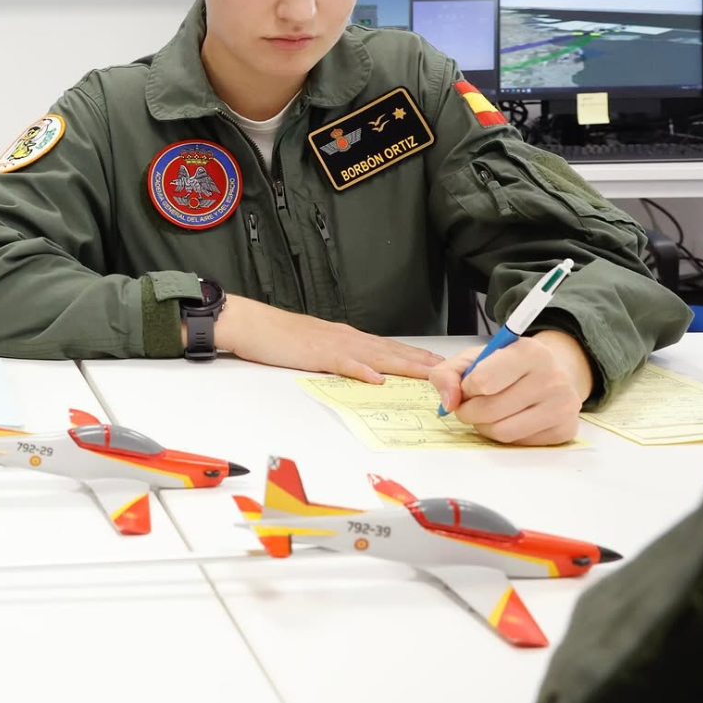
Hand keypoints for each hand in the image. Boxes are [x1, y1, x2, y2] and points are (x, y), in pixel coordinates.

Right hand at [213, 294, 443, 382]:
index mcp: (348, 338)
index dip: (416, 357)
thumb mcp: (317, 348)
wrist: (252, 323)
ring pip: (376, 355)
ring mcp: (333, 344)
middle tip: (450, 371)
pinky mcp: (315, 353)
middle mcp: (347, 338)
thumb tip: (363, 372)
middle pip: (392, 351)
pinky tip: (376, 378)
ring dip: (404, 365)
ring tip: (428, 373)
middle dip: (421, 362)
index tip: (440, 365)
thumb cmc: (280, 337)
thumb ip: (341, 358)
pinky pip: (342, 363)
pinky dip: (361, 370)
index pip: (389, 348)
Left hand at [428, 331, 592, 445]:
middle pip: (490, 410)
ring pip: (503, 432)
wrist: (552, 373)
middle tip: (468, 406)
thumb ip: (449, 372)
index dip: (466, 388)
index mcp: (528, 351)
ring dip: (483, 426)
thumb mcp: (476, 357)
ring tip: (485, 413)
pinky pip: (519, 444)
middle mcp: (551, 377)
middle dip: (469, 411)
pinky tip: (507, 419)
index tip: (468, 385)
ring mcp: (562, 406)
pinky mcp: (565, 430)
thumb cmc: (510, 365)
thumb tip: (448, 402)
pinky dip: (504, 435)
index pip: (482, 381)